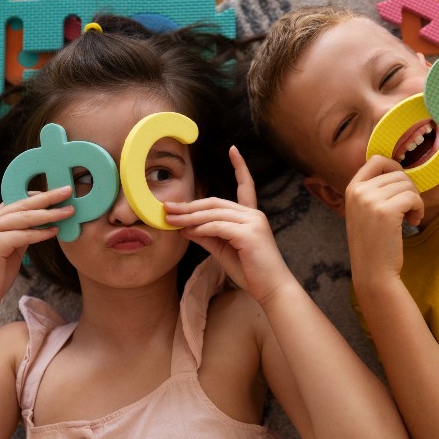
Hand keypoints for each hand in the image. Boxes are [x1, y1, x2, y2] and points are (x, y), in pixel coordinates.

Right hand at [0, 186, 74, 312]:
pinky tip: (55, 231)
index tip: (56, 193)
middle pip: (21, 205)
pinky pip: (22, 236)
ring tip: (69, 210)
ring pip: (23, 218)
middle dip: (47, 197)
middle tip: (68, 189)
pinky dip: (40, 233)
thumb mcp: (9, 252)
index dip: (36, 197)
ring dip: (49, 213)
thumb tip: (41, 225)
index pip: (14, 203)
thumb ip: (21, 236)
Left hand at [164, 147, 291, 303]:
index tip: (233, 149)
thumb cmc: (250, 271)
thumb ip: (206, 236)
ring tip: (171, 220)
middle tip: (167, 208)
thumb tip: (183, 228)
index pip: (246, 186)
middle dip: (190, 205)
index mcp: (251, 216)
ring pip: (214, 213)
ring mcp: (253, 222)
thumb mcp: (223, 250)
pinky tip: (188, 231)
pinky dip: (201, 228)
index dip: (240, 167)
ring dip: (189, 217)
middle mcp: (254, 214)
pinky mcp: (249, 234)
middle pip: (216, 203)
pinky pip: (218, 227)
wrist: (271, 289)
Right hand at [344, 155, 423, 280]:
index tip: (402, 186)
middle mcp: (359, 191)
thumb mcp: (363, 211)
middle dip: (409, 190)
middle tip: (409, 210)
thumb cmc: (373, 243)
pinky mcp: (386, 211)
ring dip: (415, 201)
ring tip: (410, 218)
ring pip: (407, 185)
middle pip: (397, 174)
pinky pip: (413, 197)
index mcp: (352, 188)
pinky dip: (419, 208)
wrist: (372, 271)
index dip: (395, 168)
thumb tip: (398, 170)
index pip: (376, 160)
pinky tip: (413, 222)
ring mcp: (371, 200)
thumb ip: (373, 191)